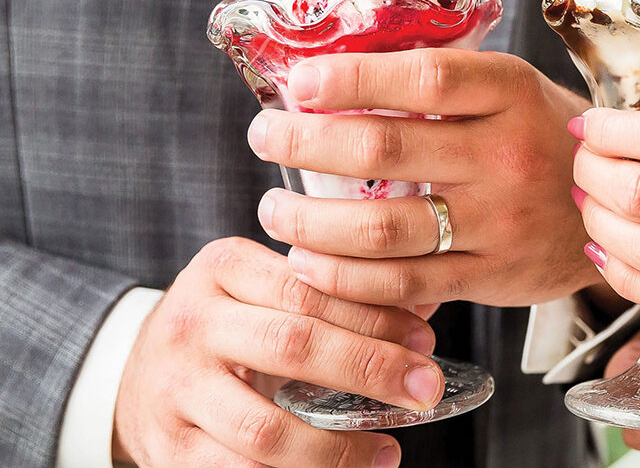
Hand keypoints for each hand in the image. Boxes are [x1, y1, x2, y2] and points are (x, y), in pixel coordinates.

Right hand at [113, 238, 441, 467]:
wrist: (136, 370)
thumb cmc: (225, 325)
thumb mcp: (263, 291)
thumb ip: (331, 295)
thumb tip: (422, 313)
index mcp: (223, 268)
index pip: (310, 289)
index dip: (374, 317)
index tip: (425, 340)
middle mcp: (193, 323)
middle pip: (293, 345)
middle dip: (369, 369)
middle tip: (424, 390)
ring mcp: (176, 389)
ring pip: (265, 428)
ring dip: (337, 448)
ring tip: (387, 450)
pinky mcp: (169, 448)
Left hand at [247, 48, 595, 306]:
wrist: (618, 204)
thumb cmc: (544, 137)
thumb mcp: (511, 90)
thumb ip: (441, 83)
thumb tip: (334, 76)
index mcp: (509, 93)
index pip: (422, 77)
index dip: (351, 78)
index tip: (298, 84)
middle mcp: (505, 155)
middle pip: (386, 151)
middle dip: (306, 146)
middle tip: (265, 139)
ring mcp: (500, 221)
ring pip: (384, 228)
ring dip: (311, 222)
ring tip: (273, 210)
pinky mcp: (492, 276)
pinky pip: (404, 283)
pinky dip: (346, 278)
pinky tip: (310, 263)